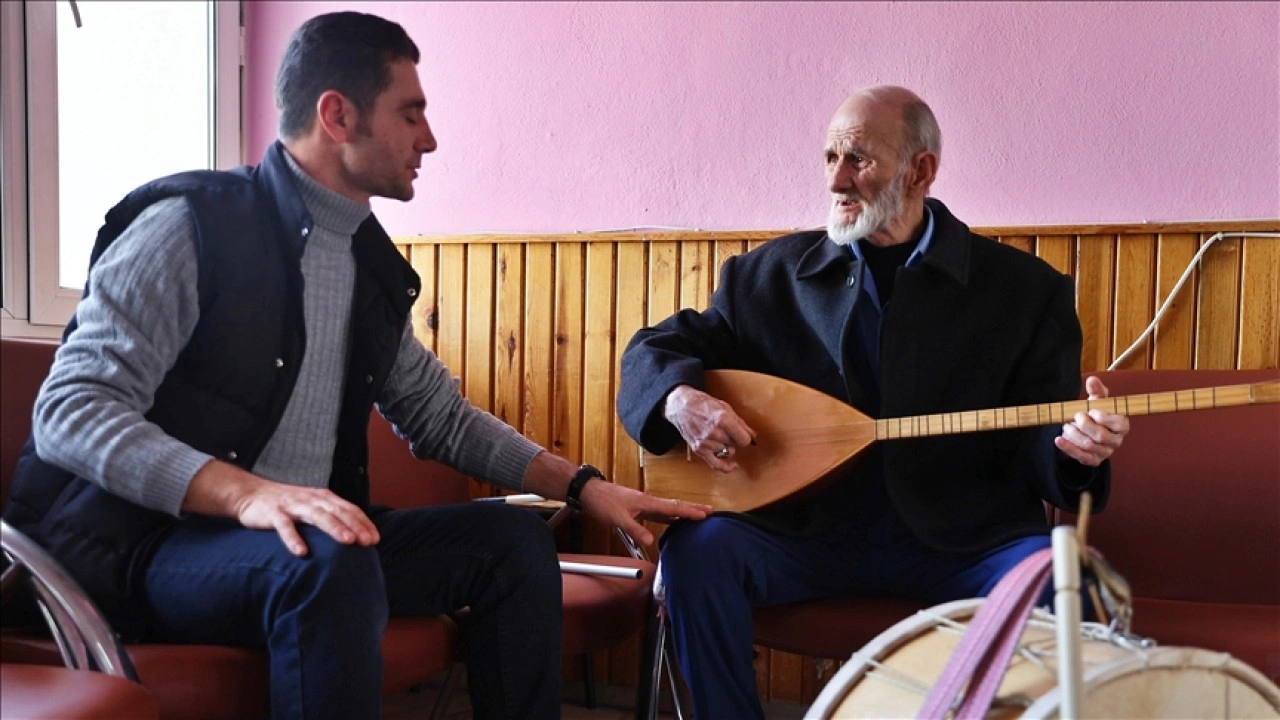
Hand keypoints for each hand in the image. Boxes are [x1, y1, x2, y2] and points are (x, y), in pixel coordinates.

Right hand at [183, 460, 379, 556]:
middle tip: (368, 541)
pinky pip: (285, 526)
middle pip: (337, 512)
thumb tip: (352, 534)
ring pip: (317, 516)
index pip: (348, 509)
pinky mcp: (273, 513)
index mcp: (322, 497)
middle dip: (355, 526)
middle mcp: (311, 499)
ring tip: (348, 541)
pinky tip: (302, 552)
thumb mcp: (311, 506)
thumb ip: (329, 515)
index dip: (363, 523)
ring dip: (334, 528)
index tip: (375, 538)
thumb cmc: (286, 504)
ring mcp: (292, 505)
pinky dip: (293, 539)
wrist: (250, 493)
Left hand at [577, 480, 711, 545]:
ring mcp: (644, 504)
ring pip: (669, 508)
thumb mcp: (618, 518)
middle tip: (710, 510)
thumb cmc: (603, 502)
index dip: (689, 511)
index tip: (705, 514)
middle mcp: (648, 502)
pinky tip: (672, 520)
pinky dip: (670, 516)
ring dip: (683, 512)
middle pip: (675, 506)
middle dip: (693, 508)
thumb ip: (635, 530)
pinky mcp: (638, 508)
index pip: (673, 507)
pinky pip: (660, 512)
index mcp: (647, 502)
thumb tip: (650, 541)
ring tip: (697, 515)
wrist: (589, 492)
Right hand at [663, 384, 756, 471]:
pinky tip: (733, 465)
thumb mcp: (725, 407)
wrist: (682, 407)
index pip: (744, 439)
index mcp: (723, 419)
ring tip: (719, 436)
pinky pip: (716, 465)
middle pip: (735, 445)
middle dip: (734, 439)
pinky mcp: (699, 450)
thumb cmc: (703, 404)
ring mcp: (706, 443)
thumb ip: (740, 423)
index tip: (745, 435)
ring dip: (727, 446)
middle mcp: (715, 433)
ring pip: (728, 453)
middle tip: (727, 431)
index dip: (746, 438)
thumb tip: (753, 436)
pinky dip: (726, 467)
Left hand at [1054, 376, 1129, 466]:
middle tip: (1076, 416)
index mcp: (1122, 426)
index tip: (1092, 411)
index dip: (1104, 417)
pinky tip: (1058, 439)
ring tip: (1067, 425)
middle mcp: (1116, 441)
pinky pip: (1080, 456)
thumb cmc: (1095, 414)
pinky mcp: (1092, 460)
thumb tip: (1092, 380)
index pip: (1120, 424)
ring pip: (1088, 445)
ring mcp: (1104, 452)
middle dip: (1085, 425)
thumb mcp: (1097, 401)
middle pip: (1101, 436)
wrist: (1085, 431)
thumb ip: (1097, 390)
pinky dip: (1067, 447)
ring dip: (1074, 434)